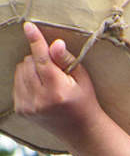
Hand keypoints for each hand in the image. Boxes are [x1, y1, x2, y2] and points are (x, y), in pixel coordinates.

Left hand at [12, 22, 102, 140]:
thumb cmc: (85, 100)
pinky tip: (40, 86)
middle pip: (29, 63)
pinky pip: (17, 82)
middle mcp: (40, 100)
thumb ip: (66, 60)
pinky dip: (26, 78)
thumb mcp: (83, 78)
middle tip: (55, 68)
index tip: (29, 26)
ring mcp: (28, 106)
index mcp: (58, 91)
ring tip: (48, 77)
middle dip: (39, 58)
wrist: (80, 130)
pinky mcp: (21, 110)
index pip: (43, 60)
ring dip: (31, 67)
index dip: (36, 40)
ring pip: (20, 71)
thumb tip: (54, 44)